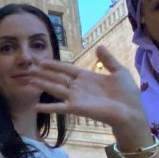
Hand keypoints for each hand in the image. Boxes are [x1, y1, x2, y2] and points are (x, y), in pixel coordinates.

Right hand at [29, 46, 147, 134]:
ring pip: (54, 89)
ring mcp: (76, 97)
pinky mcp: (76, 108)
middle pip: (56, 78)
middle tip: (29, 69)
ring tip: (29, 80)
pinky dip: (47, 107)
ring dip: (42, 85)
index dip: (54, 65)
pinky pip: (59, 107)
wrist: (130, 111)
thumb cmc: (127, 93)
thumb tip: (98, 46)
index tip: (42, 61)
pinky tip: (35, 106)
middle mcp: (78, 87)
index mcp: (86, 77)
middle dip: (43, 74)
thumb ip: (108, 59)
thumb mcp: (119, 71)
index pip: (66, 69)